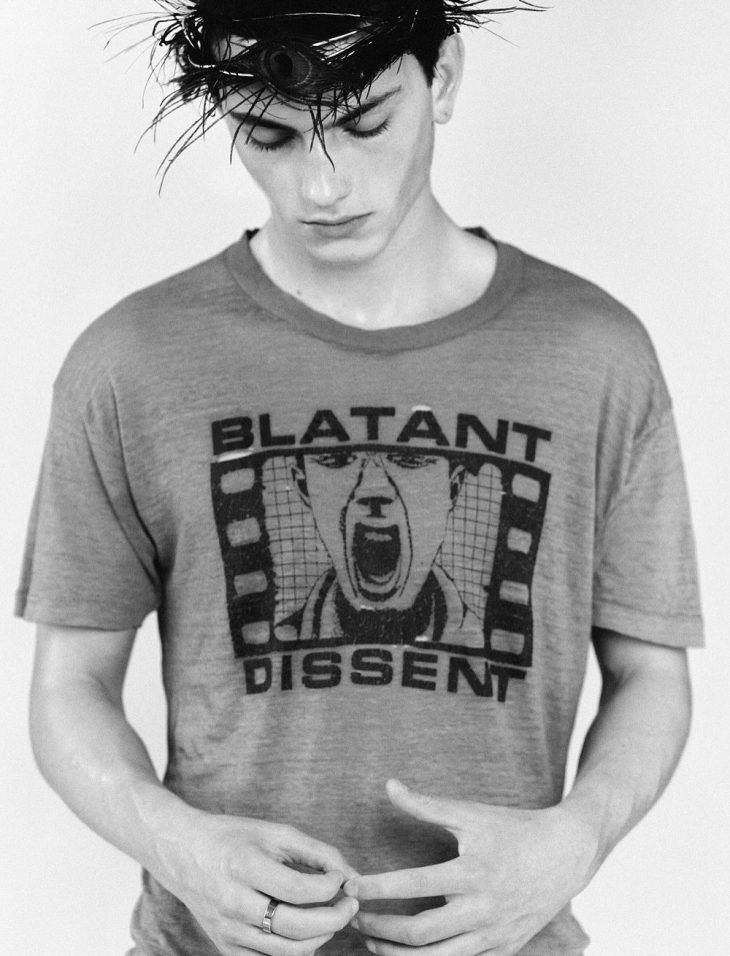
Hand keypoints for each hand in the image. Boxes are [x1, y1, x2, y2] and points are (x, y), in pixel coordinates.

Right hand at [158, 811, 359, 955]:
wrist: (183, 852)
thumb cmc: (235, 838)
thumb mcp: (275, 833)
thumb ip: (317, 852)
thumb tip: (352, 876)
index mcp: (243, 867)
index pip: (298, 890)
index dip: (330, 888)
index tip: (342, 878)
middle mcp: (233, 903)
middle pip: (296, 927)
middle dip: (334, 918)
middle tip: (350, 904)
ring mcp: (227, 931)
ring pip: (287, 952)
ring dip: (321, 937)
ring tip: (332, 917)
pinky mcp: (225, 948)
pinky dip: (296, 952)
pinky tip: (308, 933)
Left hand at [343, 780, 595, 955]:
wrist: (567, 854)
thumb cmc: (513, 828)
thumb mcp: (470, 813)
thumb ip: (426, 805)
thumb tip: (389, 785)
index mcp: (472, 872)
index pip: (413, 885)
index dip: (376, 887)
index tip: (349, 885)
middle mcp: (482, 909)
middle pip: (419, 933)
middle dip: (380, 929)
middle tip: (353, 918)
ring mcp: (494, 935)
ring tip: (371, 944)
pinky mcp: (502, 950)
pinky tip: (406, 954)